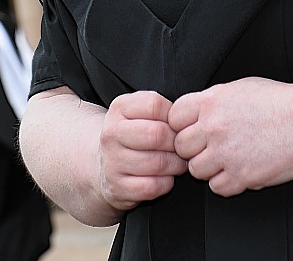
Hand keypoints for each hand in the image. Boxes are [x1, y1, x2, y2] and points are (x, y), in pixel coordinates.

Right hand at [96, 91, 186, 212]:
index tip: (177, 126)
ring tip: (177, 163)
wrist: (104, 166)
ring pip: (158, 163)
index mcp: (119, 108)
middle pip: (157, 135)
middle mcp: (112, 133)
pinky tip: (164, 178)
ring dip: (175, 166)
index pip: (155, 105)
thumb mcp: (140, 113)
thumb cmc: (134, 137)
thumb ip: (161, 109)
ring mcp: (112, 161)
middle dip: (177, 144)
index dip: (174, 117)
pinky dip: (166, 184)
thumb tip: (188, 118)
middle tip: (182, 148)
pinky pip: (152, 186)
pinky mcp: (117, 187)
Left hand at [169, 77, 292, 196]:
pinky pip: (217, 187)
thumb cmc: (281, 102)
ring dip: (209, 167)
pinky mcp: (241, 176)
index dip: (181, 124)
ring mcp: (226, 153)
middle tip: (210, 146)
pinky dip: (226, 182)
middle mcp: (214, 127)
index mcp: (212, 101)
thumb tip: (195, 113)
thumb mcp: (240, 89)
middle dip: (193, 147)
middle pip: (181, 146)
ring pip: (196, 170)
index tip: (191, 128)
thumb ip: (212, 101)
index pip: (174, 117)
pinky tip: (239, 169)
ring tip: (228, 157)